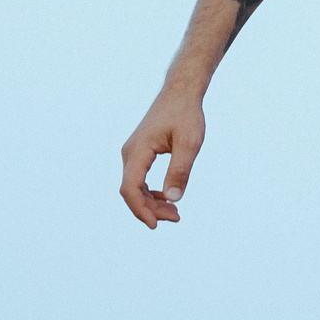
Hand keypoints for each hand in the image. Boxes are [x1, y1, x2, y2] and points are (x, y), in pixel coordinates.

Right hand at [121, 88, 205, 227]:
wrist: (180, 94)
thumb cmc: (186, 115)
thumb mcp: (189, 143)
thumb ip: (180, 170)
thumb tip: (172, 199)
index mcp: (138, 151)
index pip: (130, 188)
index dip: (140, 209)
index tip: (155, 225)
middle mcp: (130, 153)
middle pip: (131, 191)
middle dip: (150, 209)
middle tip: (176, 218)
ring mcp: (133, 153)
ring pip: (134, 187)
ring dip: (151, 203)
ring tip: (174, 213)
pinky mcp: (140, 153)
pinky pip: (139, 179)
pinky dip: (150, 192)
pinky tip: (167, 199)